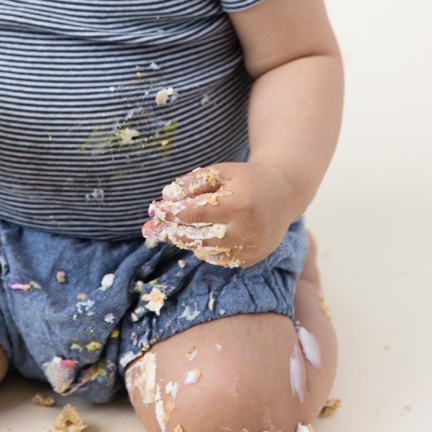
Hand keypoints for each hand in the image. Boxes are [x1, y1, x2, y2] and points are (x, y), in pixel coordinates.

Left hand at [141, 161, 296, 267]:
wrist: (283, 194)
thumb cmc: (247, 178)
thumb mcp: (221, 171)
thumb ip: (193, 182)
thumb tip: (165, 197)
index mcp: (239, 204)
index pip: (196, 213)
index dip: (171, 212)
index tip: (153, 210)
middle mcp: (246, 231)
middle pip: (197, 236)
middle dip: (169, 232)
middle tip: (147, 230)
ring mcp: (249, 249)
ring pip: (204, 250)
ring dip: (182, 241)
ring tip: (163, 233)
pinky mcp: (250, 260)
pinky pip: (217, 258)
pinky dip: (201, 249)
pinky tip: (191, 238)